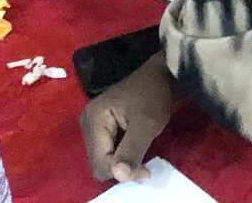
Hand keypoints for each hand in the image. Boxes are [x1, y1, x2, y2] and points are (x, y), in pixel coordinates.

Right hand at [80, 53, 178, 182]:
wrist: (163, 75)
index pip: (99, 161)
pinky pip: (108, 151)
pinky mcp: (103, 126)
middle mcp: (88, 123)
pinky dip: (121, 156)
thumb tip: (119, 176)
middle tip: (144, 168)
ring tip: (141, 161)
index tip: (146, 171)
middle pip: (98, 162)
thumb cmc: (154, 97)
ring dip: (121, 164)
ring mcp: (94, 124)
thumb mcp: (146, 125)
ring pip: (103, 159)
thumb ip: (131, 151)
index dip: (121, 171)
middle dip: (120, 170)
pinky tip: (136, 152)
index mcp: (93, 120)